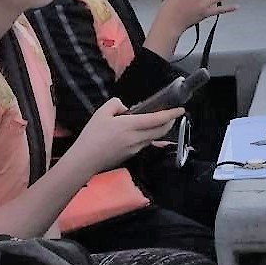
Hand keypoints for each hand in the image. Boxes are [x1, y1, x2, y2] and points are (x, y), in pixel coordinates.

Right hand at [67, 97, 181, 174]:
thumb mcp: (101, 112)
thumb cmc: (92, 135)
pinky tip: (144, 132)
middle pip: (161, 130)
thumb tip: (126, 107)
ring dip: (160, 129)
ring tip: (157, 121)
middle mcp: (136, 138)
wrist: (85, 160)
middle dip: (170, 122)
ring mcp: (135, 148)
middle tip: (172, 114)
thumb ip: (116, 104)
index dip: (171, 114)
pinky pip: (145, 143)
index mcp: (130, 125)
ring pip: (154, 138)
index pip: (157, 119)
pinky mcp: (131, 155)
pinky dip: (150, 136)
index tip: (180, 109)